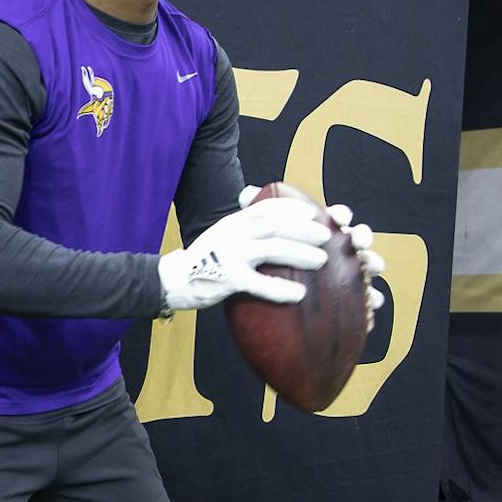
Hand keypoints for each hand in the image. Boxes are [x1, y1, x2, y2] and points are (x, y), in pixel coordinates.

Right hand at [158, 195, 328, 310]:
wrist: (173, 280)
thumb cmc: (204, 261)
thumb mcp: (222, 235)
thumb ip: (244, 228)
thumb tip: (273, 226)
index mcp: (233, 221)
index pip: (267, 207)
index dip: (293, 208)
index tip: (313, 212)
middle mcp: (232, 233)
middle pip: (276, 226)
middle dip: (305, 229)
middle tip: (327, 237)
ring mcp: (229, 255)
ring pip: (273, 248)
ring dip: (300, 253)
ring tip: (321, 260)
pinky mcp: (228, 279)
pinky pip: (260, 283)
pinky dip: (281, 289)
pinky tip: (298, 294)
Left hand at [236, 188, 386, 333]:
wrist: (271, 281)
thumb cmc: (273, 251)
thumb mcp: (264, 235)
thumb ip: (259, 212)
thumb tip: (246, 194)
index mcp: (324, 228)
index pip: (336, 216)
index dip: (340, 215)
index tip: (338, 218)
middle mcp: (340, 245)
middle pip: (357, 237)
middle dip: (362, 236)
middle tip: (359, 241)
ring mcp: (347, 268)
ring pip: (366, 264)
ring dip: (373, 264)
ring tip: (375, 268)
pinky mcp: (348, 292)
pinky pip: (364, 298)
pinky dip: (372, 300)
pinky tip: (374, 307)